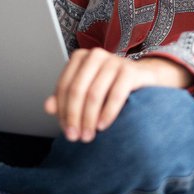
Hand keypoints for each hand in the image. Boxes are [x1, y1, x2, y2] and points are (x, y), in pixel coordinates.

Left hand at [44, 49, 193, 142]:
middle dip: (74, 117)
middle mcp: (95, 55)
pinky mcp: (130, 70)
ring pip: (94, 94)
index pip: (64, 87)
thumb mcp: (87, 91)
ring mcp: (113, 60)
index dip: (63, 111)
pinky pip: (115, 95)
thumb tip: (48, 107)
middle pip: (77, 90)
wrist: (144, 79)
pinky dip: (107, 113)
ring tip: (88, 136)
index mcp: (80, 58)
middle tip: (75, 137)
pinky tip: (103, 126)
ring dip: (89, 119)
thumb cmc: (110, 86)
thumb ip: (66, 98)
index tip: (65, 130)